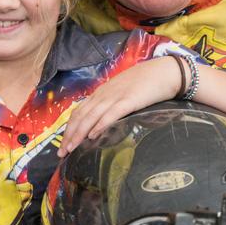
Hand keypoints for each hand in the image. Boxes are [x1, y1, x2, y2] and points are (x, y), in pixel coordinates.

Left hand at [59, 56, 183, 157]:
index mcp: (101, 93)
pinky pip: (111, 114)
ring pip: (91, 116)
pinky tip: (93, 136)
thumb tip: (102, 123)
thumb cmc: (145, 83)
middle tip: (61, 152)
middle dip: (69, 135)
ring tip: (71, 148)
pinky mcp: (129, 101)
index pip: (79, 112)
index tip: (63, 144)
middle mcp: (104, 95)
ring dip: (79, 133)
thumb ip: (111, 105)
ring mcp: (115, 97)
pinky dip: (100, 125)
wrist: (164, 72)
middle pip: (81, 116)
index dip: (69, 128)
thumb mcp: (122, 92)